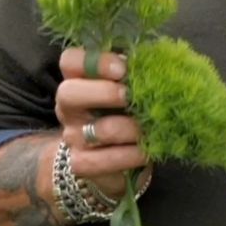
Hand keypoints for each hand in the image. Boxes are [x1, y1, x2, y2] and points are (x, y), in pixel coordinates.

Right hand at [55, 47, 149, 200]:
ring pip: (100, 130)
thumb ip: (135, 73)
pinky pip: (107, 159)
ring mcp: (73, 137)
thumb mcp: (128, 89)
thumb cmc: (125, 114)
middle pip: (69, 93)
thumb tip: (157, 62)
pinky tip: (146, 151)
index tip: (123, 68)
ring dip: (131, 128)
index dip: (96, 61)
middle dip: (105, 93)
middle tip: (131, 96)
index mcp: (78, 81)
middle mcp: (69, 108)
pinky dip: (133, 154)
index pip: (70, 61)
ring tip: (149, 128)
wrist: (111, 160)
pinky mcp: (81, 164)